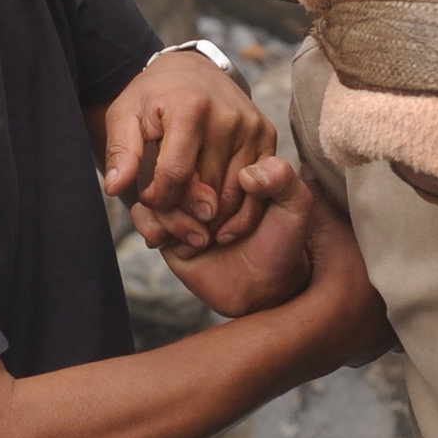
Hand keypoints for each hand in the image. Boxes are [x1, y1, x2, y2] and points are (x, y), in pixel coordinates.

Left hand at [103, 51, 271, 253]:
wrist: (193, 70)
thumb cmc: (154, 97)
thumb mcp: (125, 116)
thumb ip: (120, 152)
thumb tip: (116, 188)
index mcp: (189, 108)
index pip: (175, 176)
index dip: (157, 198)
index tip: (147, 197)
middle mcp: (227, 116)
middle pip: (205, 190)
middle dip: (182, 212)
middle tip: (165, 212)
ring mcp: (252, 126)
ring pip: (231, 196)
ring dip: (208, 217)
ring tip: (186, 213)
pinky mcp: (267, 135)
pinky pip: (254, 190)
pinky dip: (233, 209)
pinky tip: (212, 210)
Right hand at [167, 158, 387, 349]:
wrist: (259, 288)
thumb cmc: (281, 243)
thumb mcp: (295, 207)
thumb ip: (283, 179)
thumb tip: (248, 172)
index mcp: (233, 159)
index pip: (207, 150)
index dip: (220, 180)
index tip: (241, 204)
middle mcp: (203, 174)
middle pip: (175, 168)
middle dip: (195, 202)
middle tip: (217, 225)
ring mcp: (179, 198)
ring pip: (156, 190)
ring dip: (176, 219)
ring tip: (201, 239)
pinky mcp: (161, 222)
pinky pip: (142, 213)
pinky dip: (157, 229)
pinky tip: (178, 245)